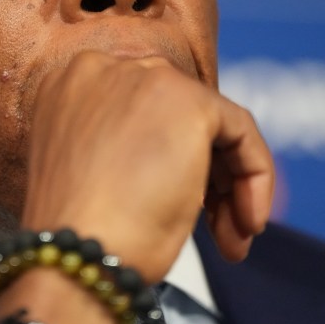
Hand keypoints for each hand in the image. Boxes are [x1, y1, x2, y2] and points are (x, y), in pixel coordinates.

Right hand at [20, 50, 273, 282]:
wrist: (78, 254)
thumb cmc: (79, 237)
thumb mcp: (94, 176)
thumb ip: (126, 150)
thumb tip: (180, 165)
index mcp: (71, 87)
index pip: (140, 113)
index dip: (167, 162)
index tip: (182, 207)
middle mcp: (104, 69)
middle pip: (176, 115)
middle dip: (204, 175)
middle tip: (215, 229)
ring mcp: (146, 79)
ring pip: (211, 123)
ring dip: (228, 185)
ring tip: (231, 239)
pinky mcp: (189, 102)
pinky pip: (240, 131)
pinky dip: (254, 176)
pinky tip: (245, 223)